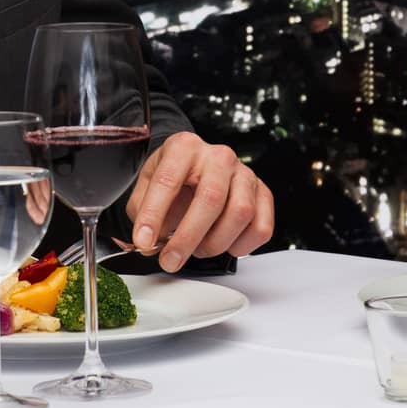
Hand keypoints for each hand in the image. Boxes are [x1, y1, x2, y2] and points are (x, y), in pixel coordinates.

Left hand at [124, 132, 274, 271]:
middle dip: (188, 237)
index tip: (144, 241)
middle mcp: (219, 156)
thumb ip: (143, 213)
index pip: (168, 180)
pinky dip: (241, 246)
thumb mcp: (146, 186)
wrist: (197, 167)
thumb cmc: (174, 177)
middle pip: (211, 198)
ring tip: (198, 248)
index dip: (154, 214)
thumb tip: (150, 243)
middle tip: (170, 260)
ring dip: (215, 243)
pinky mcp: (262, 193)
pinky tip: (223, 243)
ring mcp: (244, 173)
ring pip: (240, 213)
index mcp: (185, 147)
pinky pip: (261, 227)